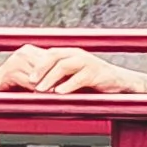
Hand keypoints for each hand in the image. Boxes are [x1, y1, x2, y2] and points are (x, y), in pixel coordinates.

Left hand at [0, 43, 130, 95]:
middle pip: (54, 56)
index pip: (50, 54)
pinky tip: (60, 93)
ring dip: (50, 78)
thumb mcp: (75, 75)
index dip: (37, 64)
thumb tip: (39, 85)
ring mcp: (88, 62)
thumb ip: (60, 76)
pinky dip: (68, 85)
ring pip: (64, 66)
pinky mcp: (96, 73)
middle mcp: (78, 54)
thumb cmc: (94, 80)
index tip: (26, 77)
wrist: (119, 82)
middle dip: (40, 69)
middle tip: (30, 82)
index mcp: (71, 53)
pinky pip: (80, 78)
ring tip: (41, 89)